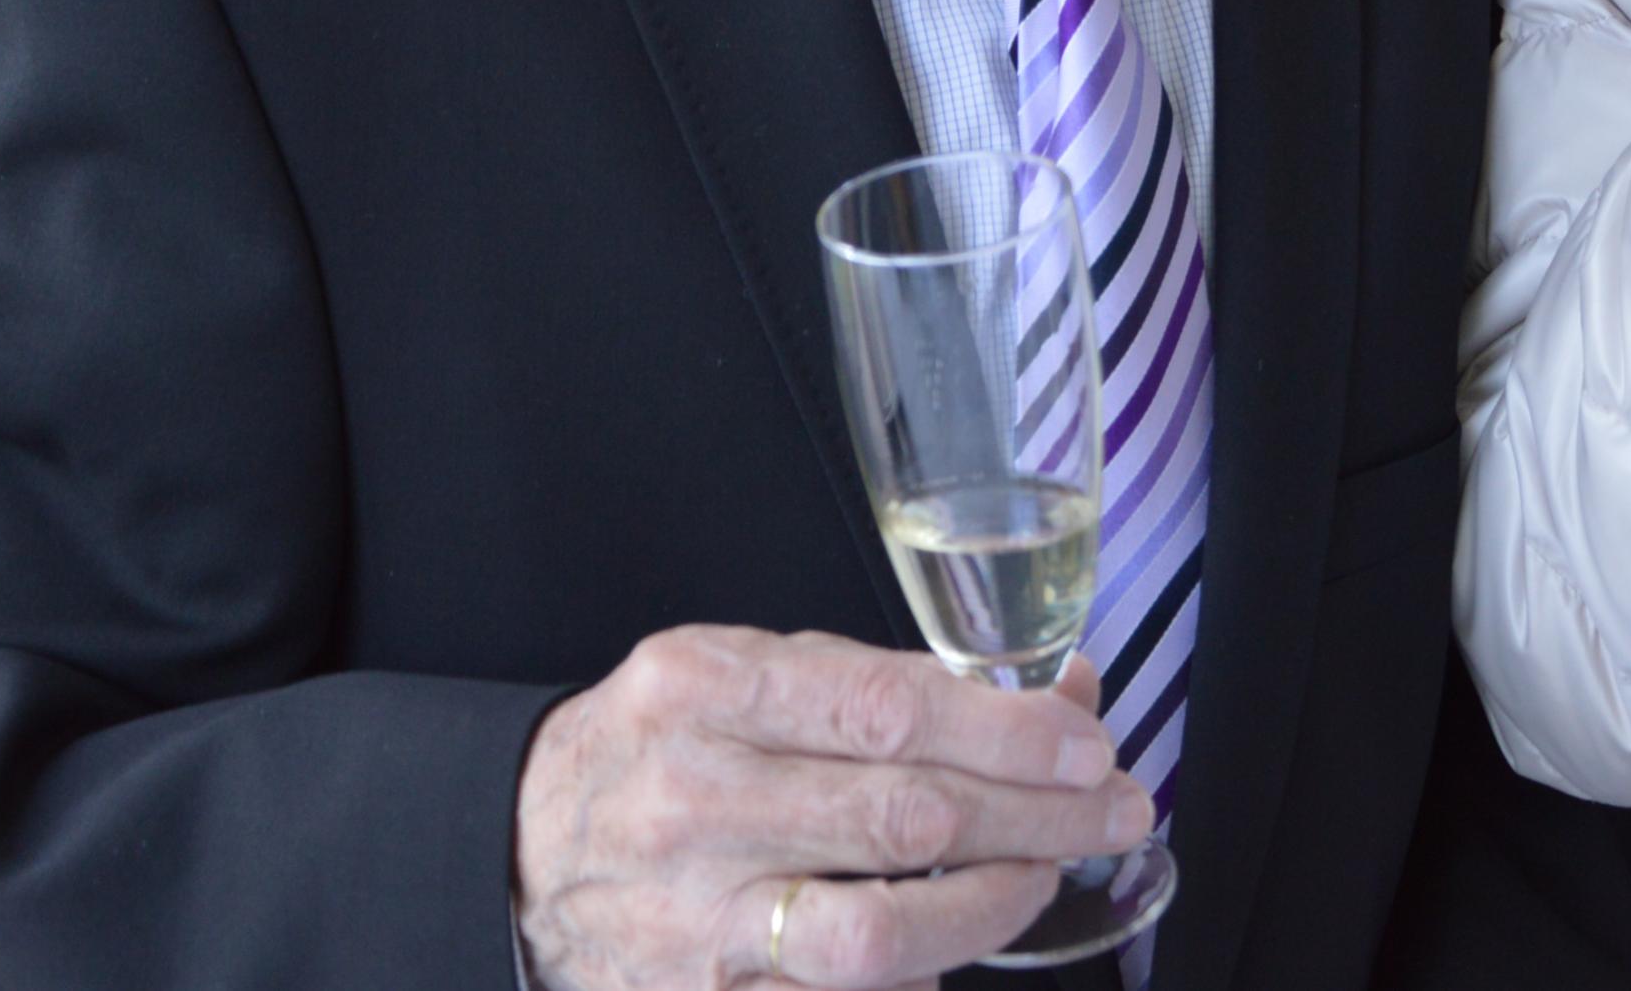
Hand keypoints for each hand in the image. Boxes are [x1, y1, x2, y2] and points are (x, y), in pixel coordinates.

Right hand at [513, 628, 1146, 989]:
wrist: (518, 846)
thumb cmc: (661, 744)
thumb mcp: (744, 670)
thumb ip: (882, 682)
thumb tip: (1052, 700)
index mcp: (704, 691)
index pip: (887, 710)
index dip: (1005, 732)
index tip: (1084, 742)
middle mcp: (695, 802)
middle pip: (905, 817)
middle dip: (1036, 815)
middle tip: (1112, 808)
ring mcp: (692, 919)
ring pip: (876, 933)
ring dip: (989, 906)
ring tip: (1041, 875)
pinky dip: (910, 982)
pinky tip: (944, 954)